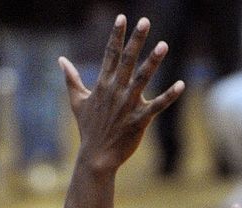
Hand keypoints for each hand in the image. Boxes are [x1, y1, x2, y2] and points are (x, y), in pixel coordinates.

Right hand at [62, 16, 183, 173]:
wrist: (96, 156)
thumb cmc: (88, 129)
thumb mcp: (77, 101)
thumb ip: (71, 78)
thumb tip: (61, 60)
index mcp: (103, 84)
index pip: (110, 54)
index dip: (116, 35)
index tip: (122, 17)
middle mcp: (116, 91)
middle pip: (127, 60)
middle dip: (136, 40)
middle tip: (145, 21)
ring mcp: (128, 105)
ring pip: (142, 78)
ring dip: (153, 61)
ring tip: (164, 45)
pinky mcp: (140, 120)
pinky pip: (157, 106)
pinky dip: (169, 96)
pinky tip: (181, 84)